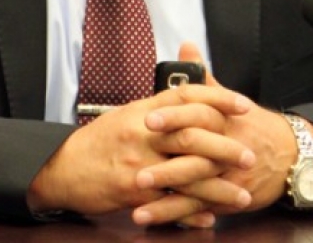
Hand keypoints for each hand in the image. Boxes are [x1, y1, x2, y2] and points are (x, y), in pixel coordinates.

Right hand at [27, 84, 252, 223]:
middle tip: (249, 155)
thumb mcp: (127, 116)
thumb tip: (190, 101)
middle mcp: (142, 133)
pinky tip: (209, 217)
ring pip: (185, 173)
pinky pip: (168, 202)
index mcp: (143, 110)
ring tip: (240, 195)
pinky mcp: (131, 191)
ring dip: (217, 187)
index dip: (217, 98)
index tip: (243, 105)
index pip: (186, 95)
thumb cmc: (98, 142)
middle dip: (225, 146)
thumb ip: (159, 111)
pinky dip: (191, 211)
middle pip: (191, 135)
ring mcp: (137, 163)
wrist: (62, 166)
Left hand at [133, 43, 295, 224]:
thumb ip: (202, 77)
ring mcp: (227, 175)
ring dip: (164, 196)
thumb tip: (186, 47)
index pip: (197, 114)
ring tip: (136, 200)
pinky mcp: (227, 198)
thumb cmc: (251, 125)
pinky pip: (199, 208)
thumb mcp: (229, 99)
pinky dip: (175, 215)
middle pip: (195, 153)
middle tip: (136, 170)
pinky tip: (151, 216)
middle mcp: (226, 147)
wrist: (291, 156)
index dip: (172, 117)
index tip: (147, 119)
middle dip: (164, 164)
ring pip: (194, 186)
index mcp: (223, 119)